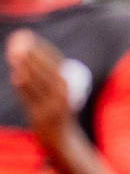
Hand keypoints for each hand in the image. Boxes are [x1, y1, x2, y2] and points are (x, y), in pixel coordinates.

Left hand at [7, 30, 73, 149]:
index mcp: (70, 85)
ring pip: (36, 81)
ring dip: (24, 66)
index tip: (27, 35)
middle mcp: (63, 95)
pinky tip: (16, 75)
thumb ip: (48, 76)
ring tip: (14, 53)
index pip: (54, 61)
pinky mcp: (41, 114)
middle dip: (30, 53)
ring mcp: (52, 105)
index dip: (40, 46)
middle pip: (45, 69)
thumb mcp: (60, 91)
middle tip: (18, 40)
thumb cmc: (58, 110)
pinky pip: (30, 96)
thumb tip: (28, 54)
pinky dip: (22, 86)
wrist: (61, 138)